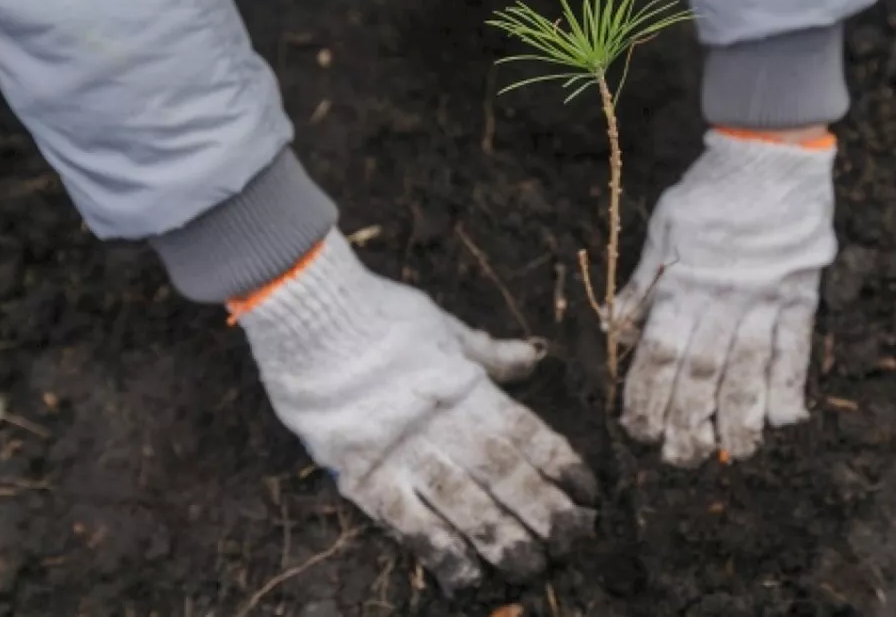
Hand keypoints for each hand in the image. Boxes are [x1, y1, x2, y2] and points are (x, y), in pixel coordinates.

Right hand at [232, 229, 596, 591]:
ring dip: (503, 541)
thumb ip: (490, 354)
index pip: (526, 433)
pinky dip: (441, 553)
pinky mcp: (362, 476)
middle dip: (544, 512)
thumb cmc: (378, 317)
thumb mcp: (444, 327)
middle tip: (574, 541)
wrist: (307, 317)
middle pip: (504, 476)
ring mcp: (402, 452)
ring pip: (465, 506)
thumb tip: (535, 356)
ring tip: (532, 568)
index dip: (562, 467)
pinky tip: (468, 577)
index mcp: (466, 385)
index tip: (588, 493)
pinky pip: (409, 523)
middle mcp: (442, 423)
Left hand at [618, 129, 837, 466]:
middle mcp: (721, 299)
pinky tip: (782, 421)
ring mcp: (763, 300)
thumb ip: (643, 285)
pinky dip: (790, 388)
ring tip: (731, 453)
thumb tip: (617, 328)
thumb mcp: (662, 231)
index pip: (658, 355)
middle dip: (687, 425)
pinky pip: (795, 351)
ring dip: (739, 421)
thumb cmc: (709, 194)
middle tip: (679, 458)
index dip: (646, 400)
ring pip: (748, 373)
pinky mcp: (800, 296)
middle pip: (700, 376)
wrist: (770, 156)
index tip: (638, 430)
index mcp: (681, 283)